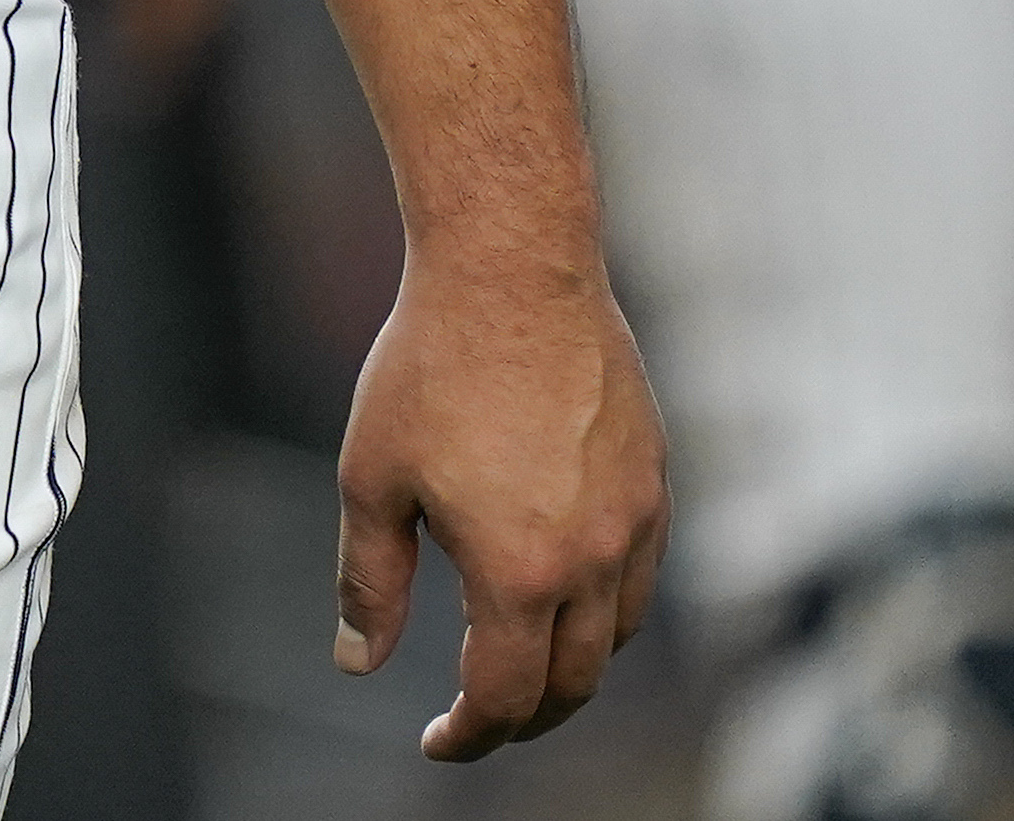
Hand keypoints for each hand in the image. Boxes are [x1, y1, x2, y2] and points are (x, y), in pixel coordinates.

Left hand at [332, 249, 666, 757]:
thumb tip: (359, 663)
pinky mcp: (655, 478)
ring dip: (570, 664)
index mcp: (520, 573)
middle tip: (480, 719)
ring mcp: (637, 521)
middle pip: (573, 684)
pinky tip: (565, 587)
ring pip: (615, 634)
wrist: (513, 270)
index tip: (439, 743)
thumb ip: (370, 583)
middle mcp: (594, 561)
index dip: (471, 735)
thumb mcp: (372, 479)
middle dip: (526, 717)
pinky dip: (607, 606)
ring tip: (520, 657)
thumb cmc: (430, 368)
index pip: (506, 696)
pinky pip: (642, 574)